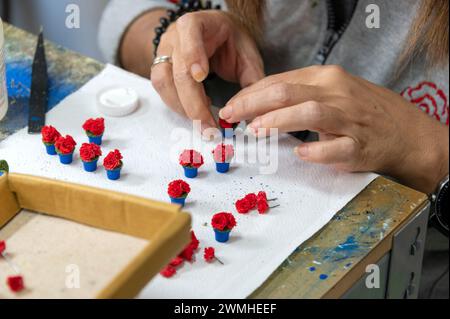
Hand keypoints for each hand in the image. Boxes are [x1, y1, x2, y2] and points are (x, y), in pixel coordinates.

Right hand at [151, 10, 263, 131]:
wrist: (215, 34)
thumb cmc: (231, 42)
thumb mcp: (247, 54)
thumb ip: (252, 79)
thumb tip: (252, 111)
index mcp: (197, 23)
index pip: (189, 32)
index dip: (193, 54)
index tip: (201, 76)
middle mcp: (175, 37)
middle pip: (178, 69)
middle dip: (194, 102)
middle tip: (209, 124)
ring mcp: (164, 53)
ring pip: (164, 82)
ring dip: (183, 107)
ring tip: (204, 120)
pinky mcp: (161, 70)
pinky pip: (162, 90)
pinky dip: (178, 106)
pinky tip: (196, 111)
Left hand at [220, 65, 448, 192]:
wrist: (405, 132)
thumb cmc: (361, 111)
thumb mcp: (331, 91)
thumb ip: (297, 94)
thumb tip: (256, 104)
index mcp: (326, 78)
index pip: (280, 81)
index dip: (250, 94)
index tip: (231, 106)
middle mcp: (337, 94)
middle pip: (288, 92)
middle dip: (253, 104)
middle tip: (231, 116)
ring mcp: (350, 120)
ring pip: (311, 113)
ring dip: (279, 121)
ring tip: (256, 131)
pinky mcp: (360, 147)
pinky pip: (337, 148)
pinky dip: (318, 151)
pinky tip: (300, 153)